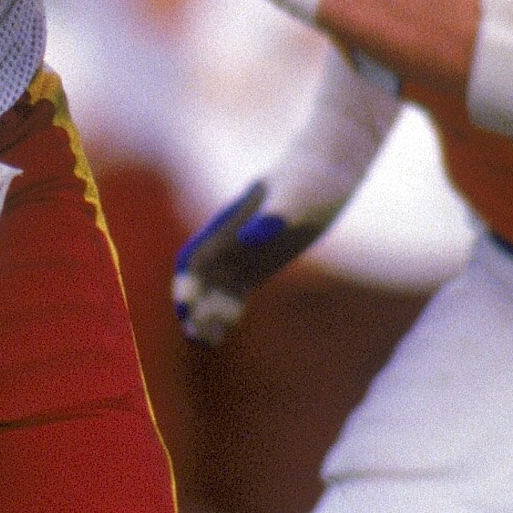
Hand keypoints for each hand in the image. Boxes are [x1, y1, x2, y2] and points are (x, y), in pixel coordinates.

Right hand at [173, 180, 327, 346]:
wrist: (326, 171)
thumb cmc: (310, 178)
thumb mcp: (296, 196)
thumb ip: (272, 216)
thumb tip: (249, 238)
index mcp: (230, 223)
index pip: (197, 256)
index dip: (187, 281)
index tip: (186, 305)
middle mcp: (232, 239)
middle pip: (201, 278)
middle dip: (193, 304)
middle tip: (194, 334)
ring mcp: (246, 252)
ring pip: (215, 288)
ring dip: (206, 313)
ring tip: (204, 341)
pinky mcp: (262, 263)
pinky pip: (236, 290)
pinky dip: (227, 311)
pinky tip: (223, 331)